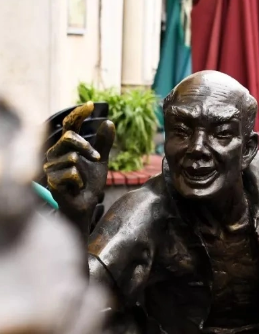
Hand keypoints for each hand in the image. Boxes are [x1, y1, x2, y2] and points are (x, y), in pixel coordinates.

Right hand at [44, 101, 114, 223]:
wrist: (86, 204)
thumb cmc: (89, 182)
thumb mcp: (100, 160)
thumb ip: (103, 143)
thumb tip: (109, 122)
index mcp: (66, 145)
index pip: (70, 124)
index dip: (78, 114)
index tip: (91, 105)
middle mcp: (55, 152)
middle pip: (69, 137)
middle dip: (87, 147)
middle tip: (97, 157)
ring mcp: (51, 166)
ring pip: (72, 158)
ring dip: (84, 171)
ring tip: (81, 180)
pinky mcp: (51, 180)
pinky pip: (71, 173)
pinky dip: (79, 181)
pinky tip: (75, 187)